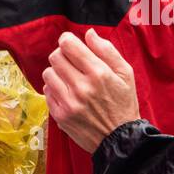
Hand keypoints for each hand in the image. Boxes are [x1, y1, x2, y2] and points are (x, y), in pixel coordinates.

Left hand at [42, 29, 140, 152]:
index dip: (67, 40)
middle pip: (55, 57)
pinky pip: (47, 92)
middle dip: (63, 56)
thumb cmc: (123, 103)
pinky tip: (68, 93)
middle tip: (72, 63)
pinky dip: (55, 89)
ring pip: (47, 73)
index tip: (71, 44)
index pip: (68, 45)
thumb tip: (89, 33)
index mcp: (98, 73)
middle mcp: (82, 87)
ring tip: (70, 79)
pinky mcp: (61, 116)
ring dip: (57, 73)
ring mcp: (69, 103)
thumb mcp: (125, 74)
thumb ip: (107, 50)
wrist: (120, 139)